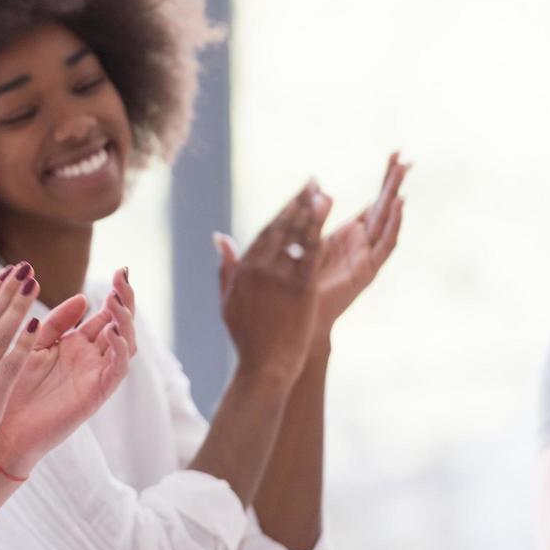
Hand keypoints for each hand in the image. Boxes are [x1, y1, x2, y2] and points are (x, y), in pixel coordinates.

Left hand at [0, 292, 130, 476]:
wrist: (3, 430)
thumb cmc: (13, 386)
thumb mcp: (34, 343)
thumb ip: (57, 322)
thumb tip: (83, 297)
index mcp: (77, 345)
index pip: (105, 314)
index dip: (116, 293)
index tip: (119, 269)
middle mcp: (92, 358)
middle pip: (121, 324)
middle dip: (126, 300)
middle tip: (123, 276)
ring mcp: (96, 375)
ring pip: (126, 344)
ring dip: (125, 320)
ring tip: (116, 300)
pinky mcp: (96, 393)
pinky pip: (117, 369)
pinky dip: (119, 348)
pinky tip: (111, 330)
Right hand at [216, 181, 331, 384]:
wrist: (265, 367)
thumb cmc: (247, 337)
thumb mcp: (227, 299)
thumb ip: (226, 266)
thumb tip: (219, 237)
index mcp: (244, 269)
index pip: (267, 231)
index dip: (284, 209)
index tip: (298, 193)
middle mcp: (260, 270)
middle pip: (283, 228)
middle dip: (300, 202)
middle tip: (314, 181)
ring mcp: (280, 280)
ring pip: (298, 239)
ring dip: (312, 213)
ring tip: (325, 193)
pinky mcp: (300, 292)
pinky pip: (311, 258)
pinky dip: (319, 237)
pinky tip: (330, 222)